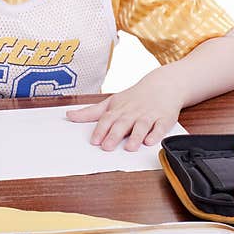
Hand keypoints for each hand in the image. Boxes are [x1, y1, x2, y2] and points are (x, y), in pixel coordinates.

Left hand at [65, 77, 183, 150]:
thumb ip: (90, 112)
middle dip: (114, 135)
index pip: (107, 119)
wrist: (163, 85)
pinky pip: (160, 127)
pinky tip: (150, 141)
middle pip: (122, 123)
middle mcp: (132, 113)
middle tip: (107, 147)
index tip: (94, 141)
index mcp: (119, 109)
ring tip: (129, 147)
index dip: (100, 130)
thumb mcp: (111, 102)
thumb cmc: (133, 97)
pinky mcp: (164, 119)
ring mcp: (149, 115)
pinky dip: (156, 134)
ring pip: (141, 126)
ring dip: (135, 136)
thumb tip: (69, 116)